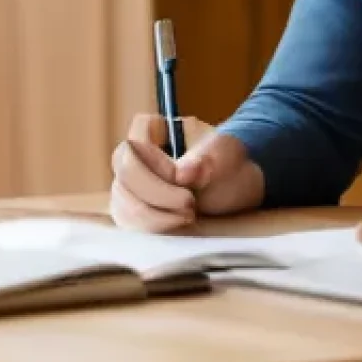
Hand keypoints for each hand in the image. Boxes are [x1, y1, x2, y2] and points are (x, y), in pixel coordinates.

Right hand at [109, 115, 264, 231]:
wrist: (239, 186)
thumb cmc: (228, 160)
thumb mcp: (224, 153)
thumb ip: (205, 160)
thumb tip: (184, 173)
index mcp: (153, 132)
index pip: (134, 145)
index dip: (152, 162)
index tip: (181, 176)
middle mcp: (136, 160)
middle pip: (124, 175)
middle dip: (156, 194)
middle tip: (190, 204)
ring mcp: (134, 188)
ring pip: (122, 204)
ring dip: (154, 217)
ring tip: (188, 216)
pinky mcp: (138, 214)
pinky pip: (130, 224)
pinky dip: (151, 229)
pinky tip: (177, 227)